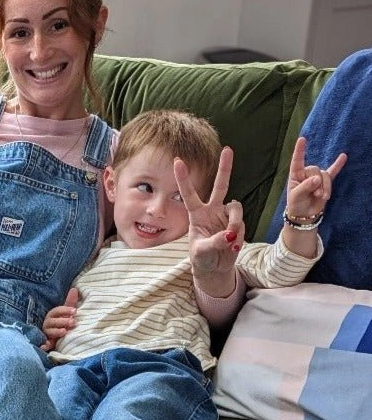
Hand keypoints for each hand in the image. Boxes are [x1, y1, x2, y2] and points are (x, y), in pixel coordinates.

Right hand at [41, 287, 79, 351]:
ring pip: (50, 331)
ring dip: (56, 331)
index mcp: (52, 315)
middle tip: (73, 322)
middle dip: (63, 321)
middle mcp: (48, 323)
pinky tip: (45, 346)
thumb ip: (70, 303)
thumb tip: (74, 289)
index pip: (57, 310)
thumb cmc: (61, 323)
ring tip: (64, 332)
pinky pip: (44, 344)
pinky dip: (44, 345)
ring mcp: (46, 333)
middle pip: (54, 321)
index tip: (75, 311)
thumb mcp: (66, 313)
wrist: (54, 337)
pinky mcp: (46, 343)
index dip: (65, 310)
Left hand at [174, 146, 242, 276]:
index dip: (183, 178)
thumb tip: (228, 234)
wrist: (214, 269)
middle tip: (228, 149)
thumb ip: (214, 242)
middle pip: (220, 186)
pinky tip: (232, 249)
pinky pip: (241, 226)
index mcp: (197, 214)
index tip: (177, 160)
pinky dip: (238, 238)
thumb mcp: (202, 252)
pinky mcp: (237, 225)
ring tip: (230, 240)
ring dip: (235, 224)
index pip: (188, 194)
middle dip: (225, 168)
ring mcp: (225, 217)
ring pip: (236, 208)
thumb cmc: (202, 259)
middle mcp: (212, 211)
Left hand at [285, 136, 346, 219]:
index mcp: (296, 174)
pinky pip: (332, 172)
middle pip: (315, 169)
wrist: (305, 214)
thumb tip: (317, 179)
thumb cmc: (296, 204)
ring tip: (321, 197)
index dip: (300, 150)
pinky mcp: (325, 183)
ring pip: (325, 175)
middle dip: (317, 182)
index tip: (302, 139)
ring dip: (325, 187)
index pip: (297, 160)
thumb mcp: (296, 197)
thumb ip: (305, 187)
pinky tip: (343, 157)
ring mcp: (316, 177)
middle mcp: (306, 173)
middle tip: (315, 194)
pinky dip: (338, 165)